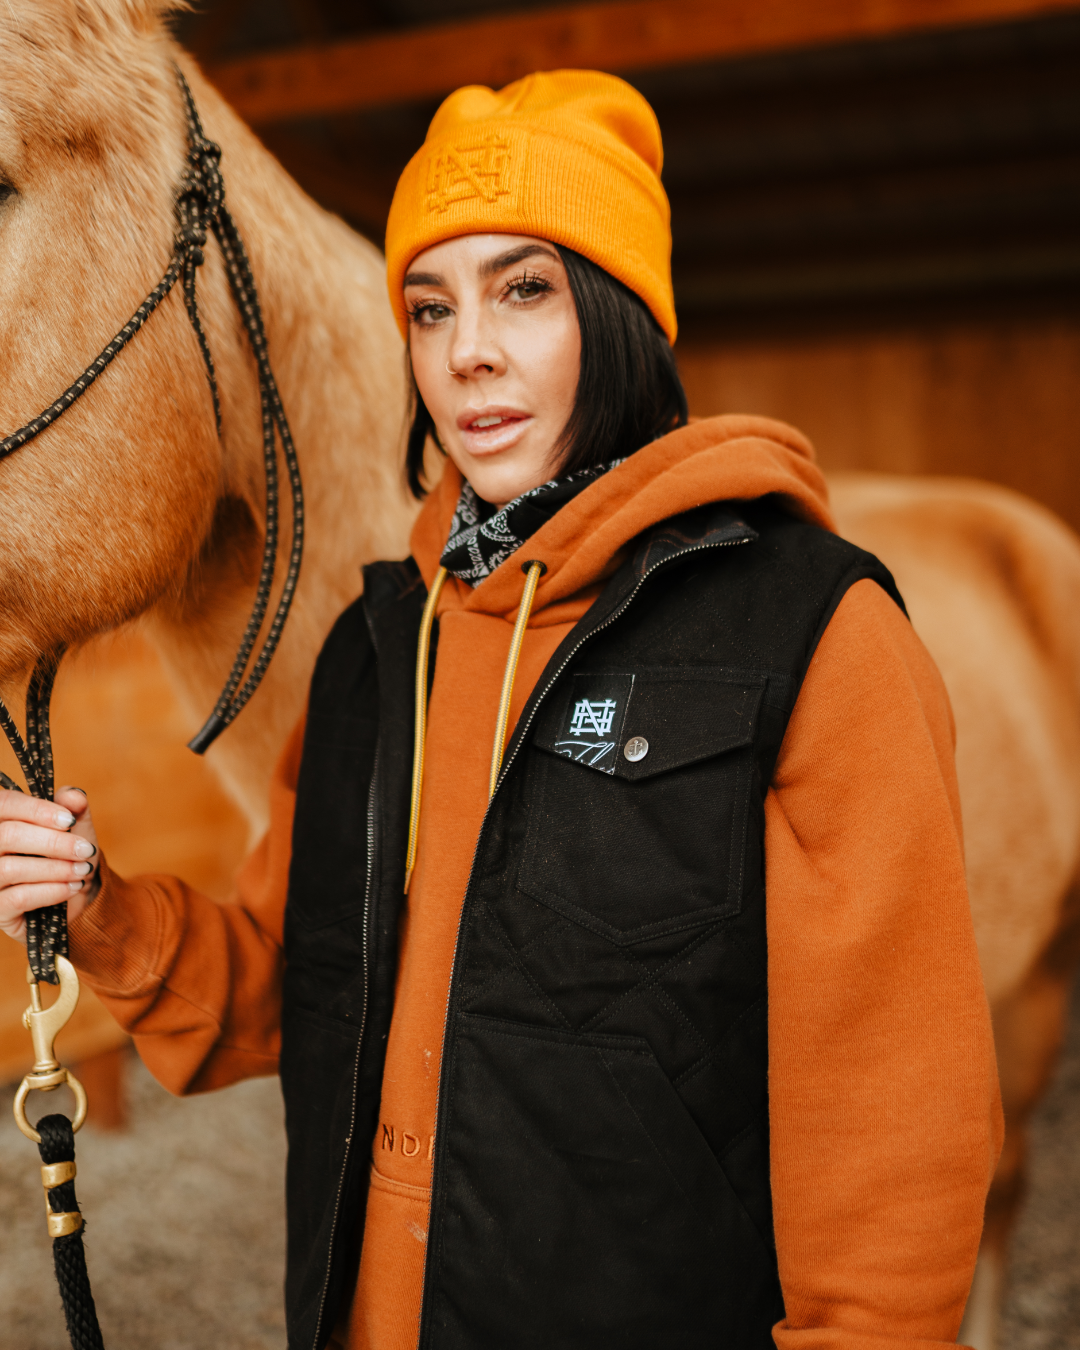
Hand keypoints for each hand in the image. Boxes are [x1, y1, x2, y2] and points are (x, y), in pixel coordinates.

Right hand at [0, 786, 99, 941]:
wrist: (76, 895)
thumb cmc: (69, 854)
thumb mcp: (77, 828)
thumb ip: (75, 808)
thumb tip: (75, 796)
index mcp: (1, 821)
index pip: (4, 803)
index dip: (36, 810)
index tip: (69, 821)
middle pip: (8, 835)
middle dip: (53, 843)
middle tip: (85, 850)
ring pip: (11, 868)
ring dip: (56, 869)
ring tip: (83, 870)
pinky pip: (19, 898)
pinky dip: (52, 891)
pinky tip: (73, 887)